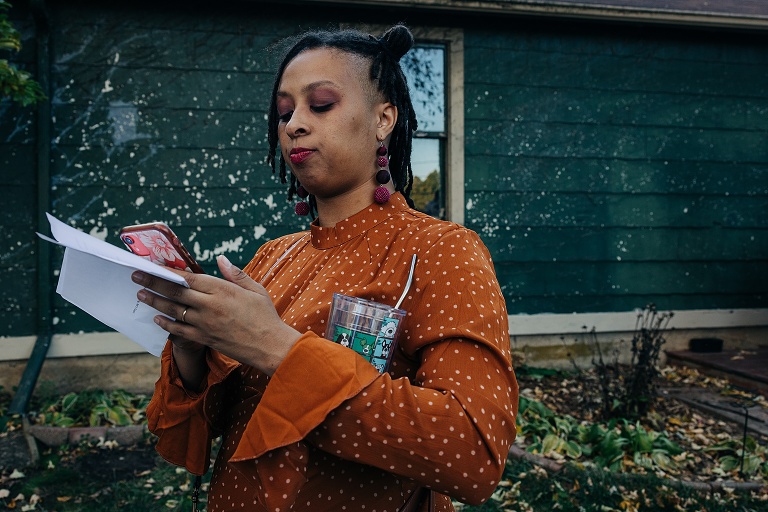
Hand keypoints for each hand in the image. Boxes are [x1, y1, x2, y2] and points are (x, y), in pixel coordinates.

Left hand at [132, 255, 301, 374]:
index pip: (189, 278)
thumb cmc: (265, 316)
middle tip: (136, 275)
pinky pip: (179, 330)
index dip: (170, 271)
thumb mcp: (255, 289)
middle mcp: (210, 305)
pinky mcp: (204, 338)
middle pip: (176, 292)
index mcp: (222, 290)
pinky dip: (166, 324)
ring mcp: (205, 323)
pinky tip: (157, 318)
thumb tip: (220, 259)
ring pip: (173, 310)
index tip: (154, 265)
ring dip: (155, 301)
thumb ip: (235, 274)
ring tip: (140, 294)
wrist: (269, 346)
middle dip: (154, 282)